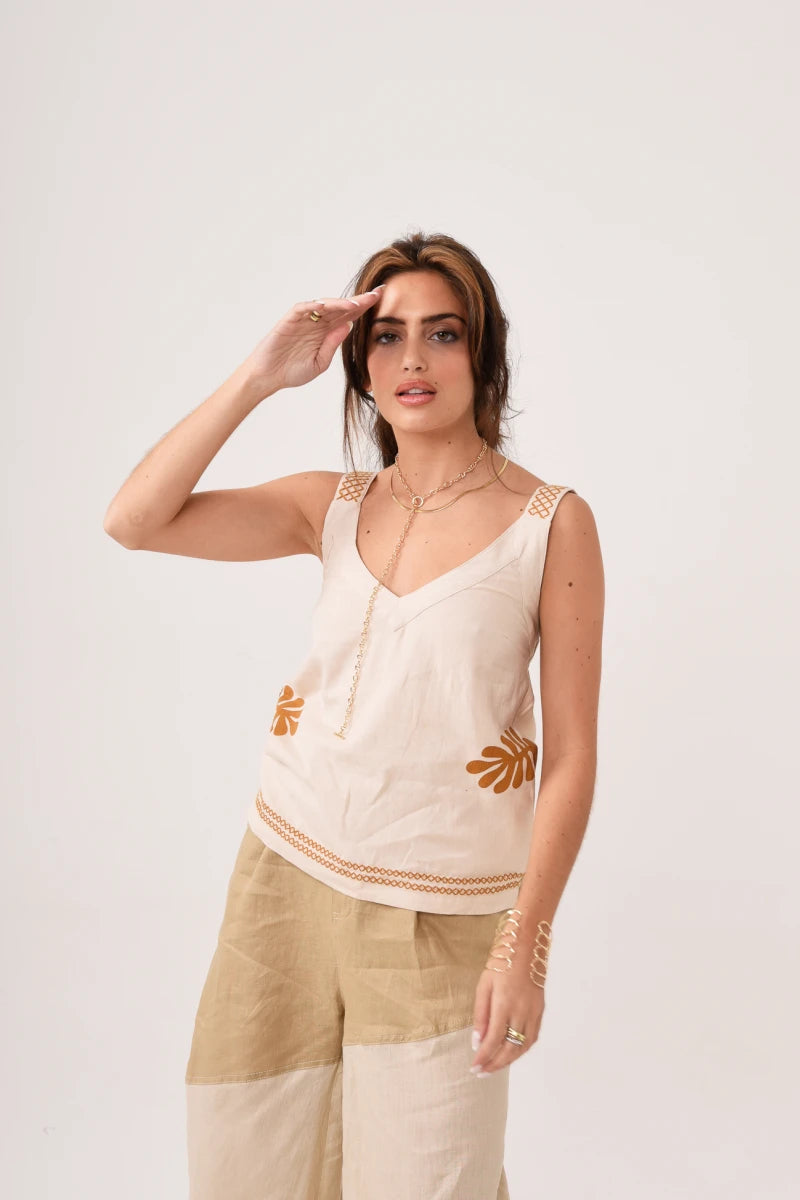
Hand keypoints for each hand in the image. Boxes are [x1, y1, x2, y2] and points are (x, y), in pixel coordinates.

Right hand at [241, 286, 384, 394]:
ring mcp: (303, 319)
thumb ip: (333, 344)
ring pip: (324, 305)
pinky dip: (312, 306)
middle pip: (341, 307)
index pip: (349, 316)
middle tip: (378, 293)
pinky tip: (324, 305)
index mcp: (327, 332)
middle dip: (359, 300)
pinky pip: (302, 309)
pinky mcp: (288, 320)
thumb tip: (349, 326)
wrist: (268, 377)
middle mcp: (317, 322)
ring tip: (356, 303)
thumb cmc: (292, 371)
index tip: (382, 300)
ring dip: (340, 303)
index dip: (365, 308)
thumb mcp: (320, 362)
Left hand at [469, 962, 544, 1076]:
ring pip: (523, 1046)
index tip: (474, 1067)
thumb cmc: (501, 962)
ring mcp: (534, 1012)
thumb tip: (477, 1042)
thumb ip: (480, 1015)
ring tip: (494, 1066)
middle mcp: (522, 1011)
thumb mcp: (483, 984)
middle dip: (495, 1064)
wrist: (526, 945)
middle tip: (481, 1072)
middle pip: (510, 1048)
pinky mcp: (540, 1010)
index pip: (493, 1040)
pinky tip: (511, 1052)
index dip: (484, 1057)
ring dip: (509, 1060)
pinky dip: (522, 1049)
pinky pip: (532, 1037)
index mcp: (504, 1003)